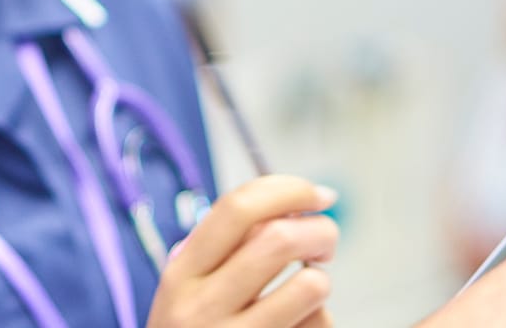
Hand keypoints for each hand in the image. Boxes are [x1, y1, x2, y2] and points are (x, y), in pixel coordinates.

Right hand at [148, 175, 339, 327]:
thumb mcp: (191, 289)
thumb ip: (224, 249)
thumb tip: (289, 206)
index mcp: (179, 274)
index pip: (236, 208)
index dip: (288, 190)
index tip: (317, 195)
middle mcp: (200, 308)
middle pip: (278, 238)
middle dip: (319, 229)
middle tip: (326, 239)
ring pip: (308, 285)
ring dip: (323, 276)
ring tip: (315, 280)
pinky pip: (314, 322)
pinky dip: (320, 312)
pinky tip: (306, 315)